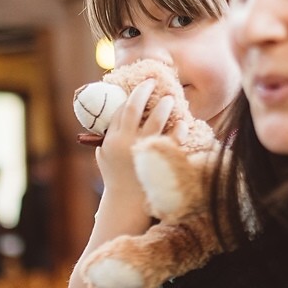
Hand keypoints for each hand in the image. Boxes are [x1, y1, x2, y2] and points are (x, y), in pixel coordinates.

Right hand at [96, 78, 173, 196]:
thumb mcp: (103, 157)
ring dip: (163, 106)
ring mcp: (142, 150)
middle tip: (153, 83)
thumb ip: (107, 137)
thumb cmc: (116, 178)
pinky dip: (179, 129)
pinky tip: (183, 122)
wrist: (126, 204)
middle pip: (134, 109)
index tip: (141, 87)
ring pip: (155, 120)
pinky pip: (172, 139)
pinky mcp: (158, 160)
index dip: (130, 96)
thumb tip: (116, 115)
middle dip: (144, 92)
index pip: (120, 111)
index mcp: (112, 140)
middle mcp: (125, 142)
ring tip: (171, 99)